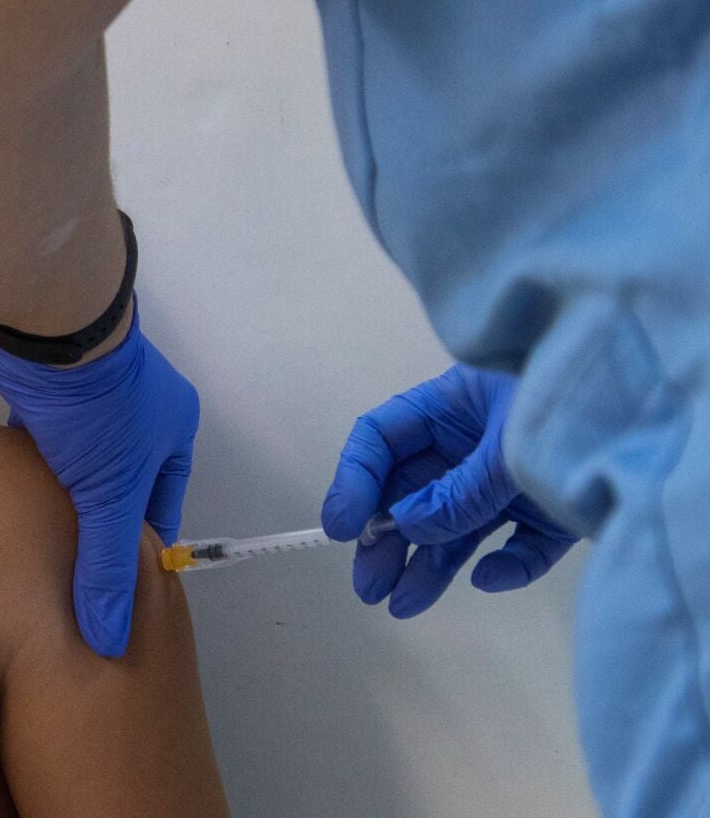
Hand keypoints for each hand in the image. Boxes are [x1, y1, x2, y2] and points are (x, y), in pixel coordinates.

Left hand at [0, 302, 198, 656]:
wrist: (49, 329)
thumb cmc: (100, 412)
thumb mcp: (111, 494)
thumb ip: (107, 565)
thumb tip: (108, 638)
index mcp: (173, 432)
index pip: (160, 507)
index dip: (139, 549)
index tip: (111, 589)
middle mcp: (138, 416)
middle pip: (118, 488)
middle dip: (95, 526)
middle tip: (67, 579)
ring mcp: (91, 403)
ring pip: (77, 466)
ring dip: (58, 498)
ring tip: (34, 551)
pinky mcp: (46, 395)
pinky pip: (41, 444)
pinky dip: (29, 472)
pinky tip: (8, 507)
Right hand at [322, 365, 578, 617]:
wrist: (668, 423)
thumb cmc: (578, 406)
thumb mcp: (507, 447)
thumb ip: (456, 493)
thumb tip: (408, 527)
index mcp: (455, 402)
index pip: (384, 439)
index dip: (355, 481)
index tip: (340, 528)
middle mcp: (476, 440)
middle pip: (413, 491)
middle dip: (386, 539)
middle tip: (367, 583)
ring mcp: (513, 477)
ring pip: (456, 526)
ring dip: (429, 564)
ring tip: (402, 604)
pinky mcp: (551, 510)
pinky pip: (517, 544)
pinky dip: (504, 564)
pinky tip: (490, 577)